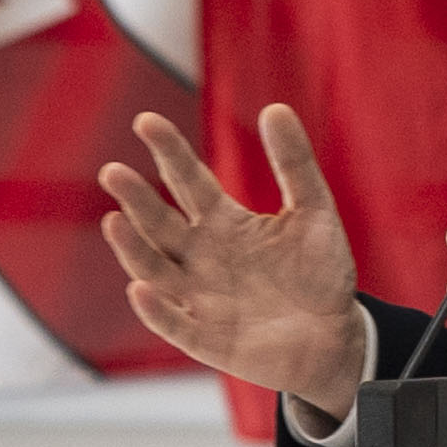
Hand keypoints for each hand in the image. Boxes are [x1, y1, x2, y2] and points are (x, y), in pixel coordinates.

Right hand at [97, 106, 370, 410]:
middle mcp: (201, 257)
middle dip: (136, 198)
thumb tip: (275, 108)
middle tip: (113, 172)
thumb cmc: (321, 273)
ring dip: (132, 248)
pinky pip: (174, 323)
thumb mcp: (315, 211)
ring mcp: (199, 298)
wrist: (333, 338)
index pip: (187, 181)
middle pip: (160, 223)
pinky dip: (155, 308)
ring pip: (155, 269)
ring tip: (114, 221)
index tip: (146, 121)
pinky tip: (141, 288)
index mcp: (223, 223)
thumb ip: (294, 163)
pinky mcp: (205, 338)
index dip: (168, 152)